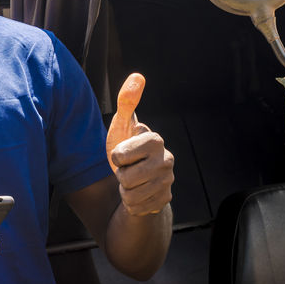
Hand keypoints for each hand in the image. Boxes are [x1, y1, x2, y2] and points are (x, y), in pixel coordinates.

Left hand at [106, 74, 173, 215]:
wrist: (135, 180)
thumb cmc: (126, 148)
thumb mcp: (121, 126)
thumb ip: (127, 101)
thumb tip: (137, 76)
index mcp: (155, 140)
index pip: (120, 155)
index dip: (116, 156)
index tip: (123, 152)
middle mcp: (167, 160)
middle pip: (125, 177)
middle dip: (120, 175)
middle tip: (128, 168)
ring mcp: (168, 182)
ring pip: (130, 194)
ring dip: (125, 189)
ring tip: (132, 180)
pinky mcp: (165, 201)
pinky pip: (136, 207)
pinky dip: (132, 203)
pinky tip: (139, 193)